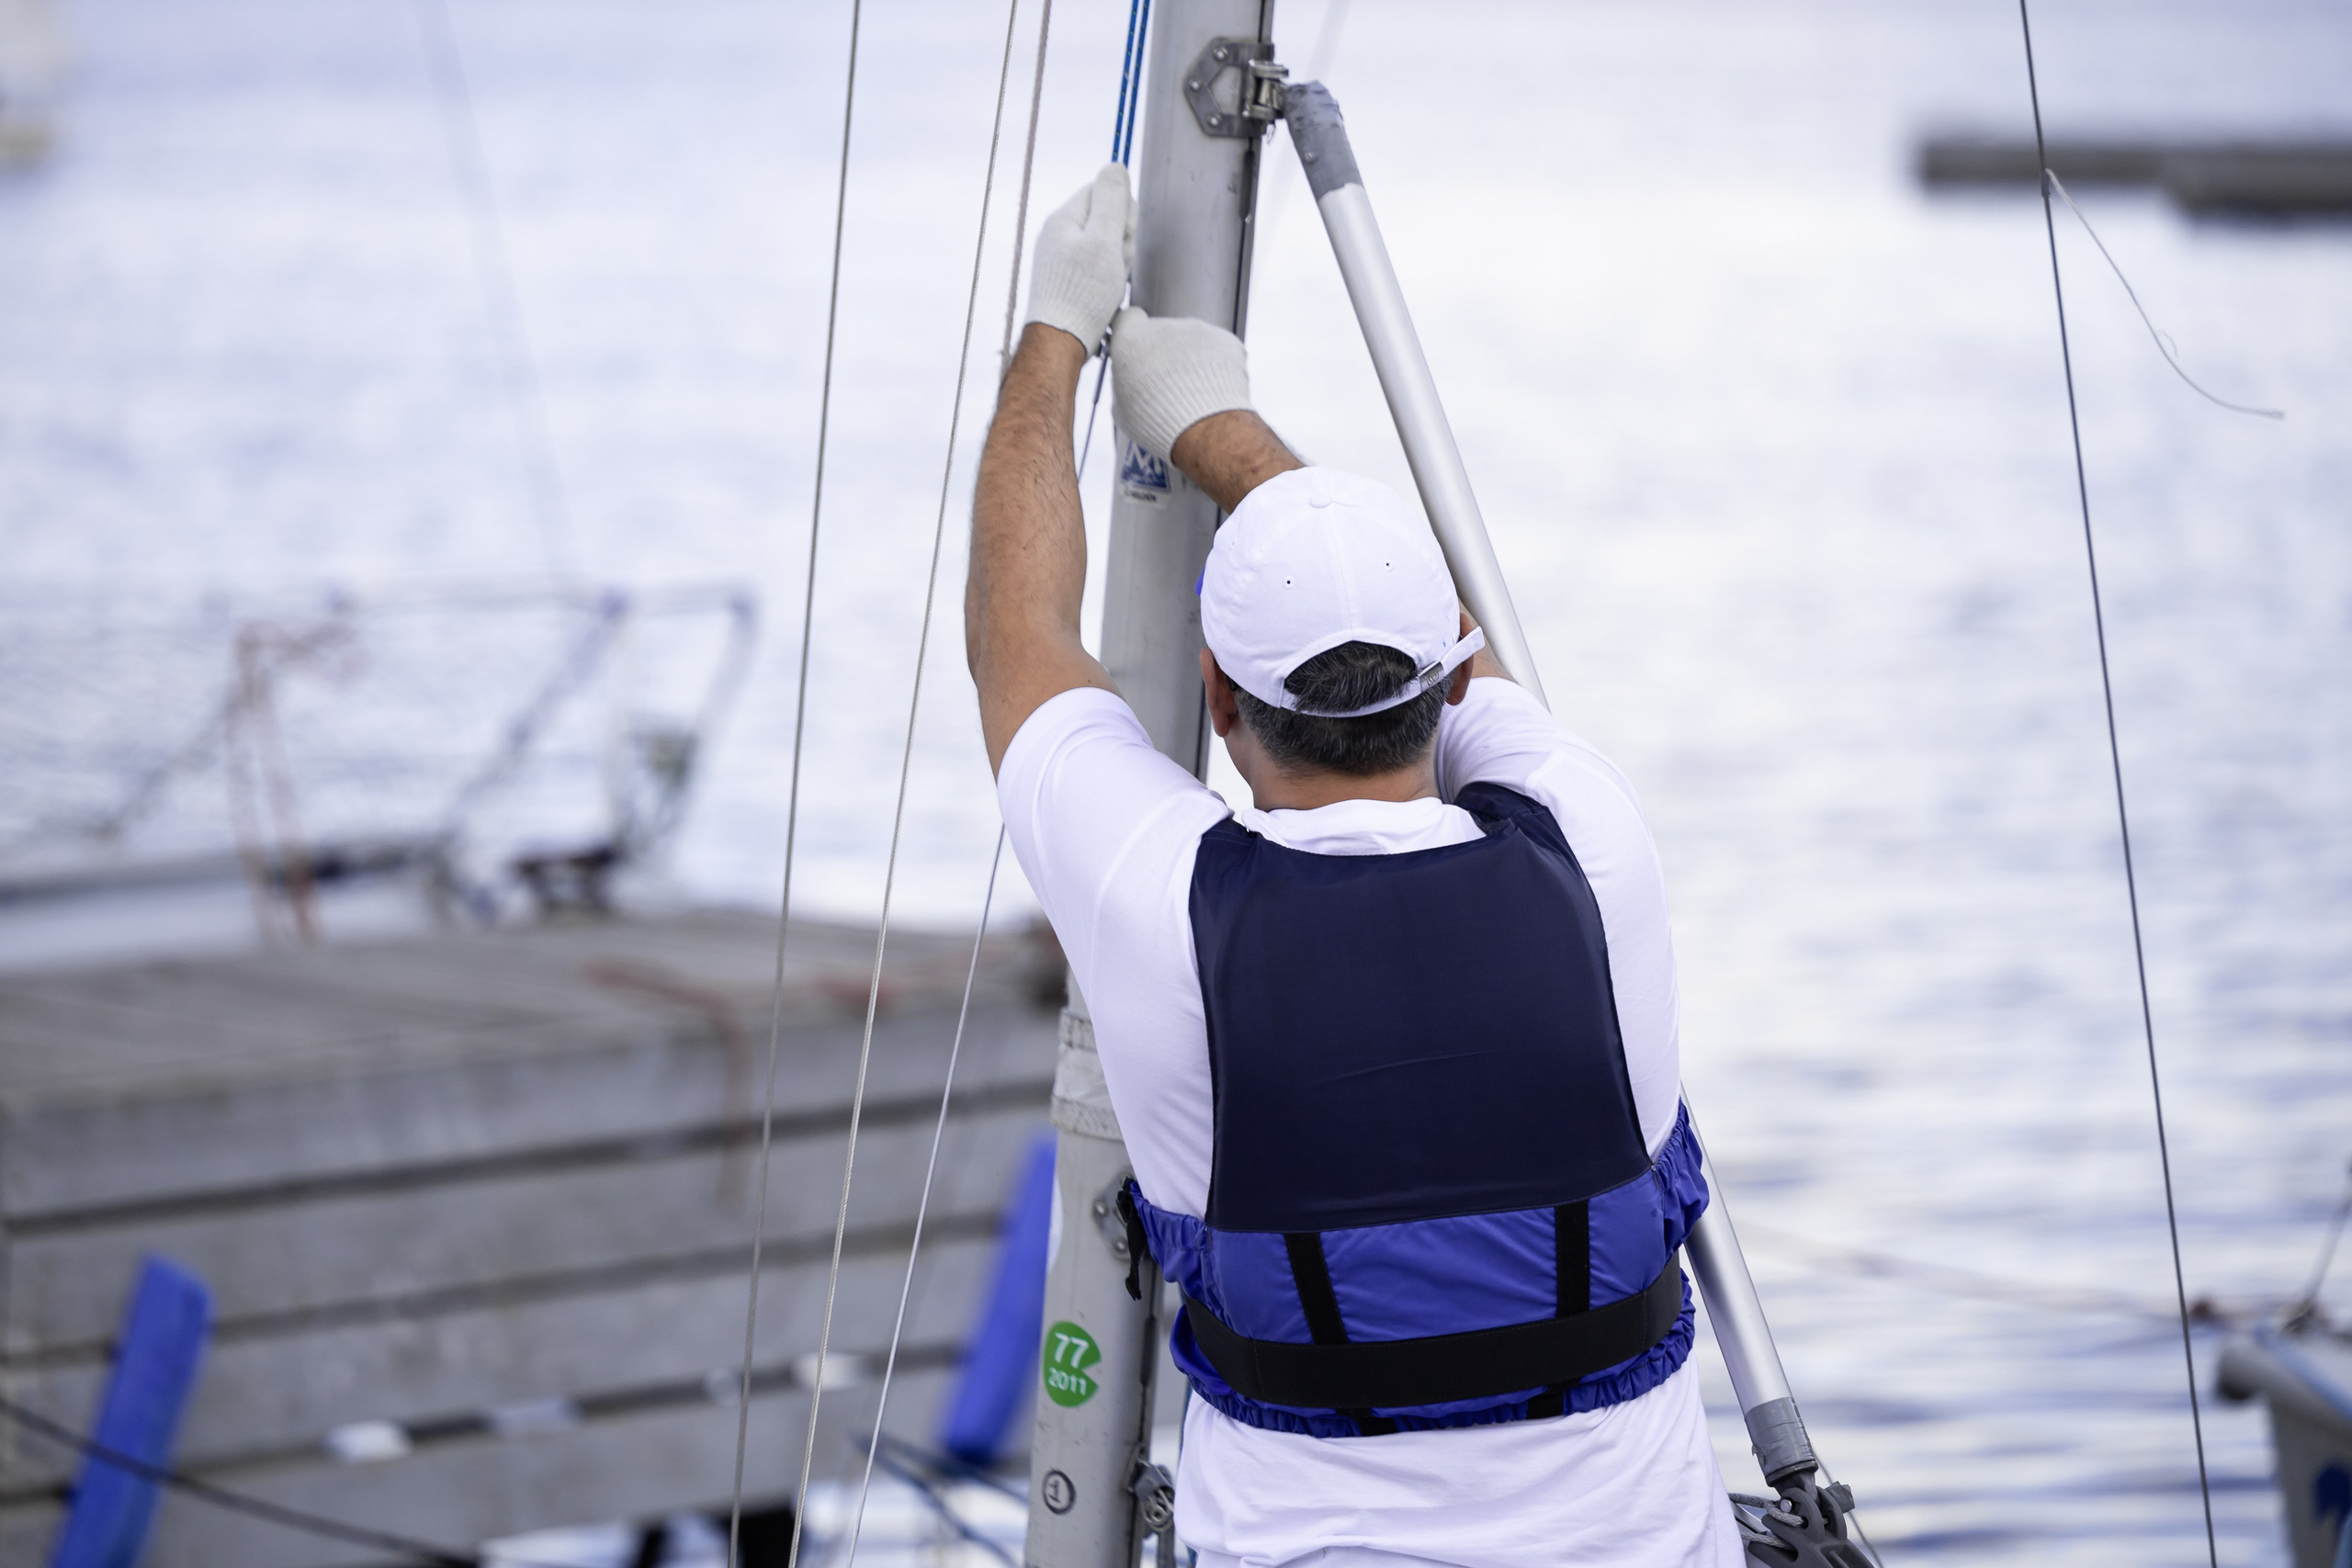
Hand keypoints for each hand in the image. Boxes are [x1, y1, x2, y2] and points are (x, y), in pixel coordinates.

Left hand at [1025, 164, 1135, 350]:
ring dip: (1116, 262)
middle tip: (1115, 265)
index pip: (1104, 190)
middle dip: (1121, 240)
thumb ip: (1112, 201)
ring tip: (1109, 285)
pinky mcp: (1066, 279)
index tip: (1122, 238)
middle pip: (1106, 218)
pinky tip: (1103, 296)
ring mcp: (1060, 257)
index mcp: (1064, 218)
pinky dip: (1106, 279)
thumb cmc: (1082, 294)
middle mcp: (1058, 234)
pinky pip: (1096, 268)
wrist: (1059, 341)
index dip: (1123, 211)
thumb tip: (1115, 166)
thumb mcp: (1104, 240)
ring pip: (1105, 246)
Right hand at [1109, 306, 1253, 463]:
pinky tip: (1213, 389)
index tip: (1138, 349)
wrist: (1204, 429)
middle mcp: (1164, 327)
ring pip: (1192, 341)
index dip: (1134, 335)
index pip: (1129, 318)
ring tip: (1194, 391)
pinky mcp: (1225, 340)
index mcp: (1132, 338)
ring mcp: (1198, 330)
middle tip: (1169, 384)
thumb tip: (1131, 381)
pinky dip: (1217, 365)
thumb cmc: (1159, 423)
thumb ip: (1124, 382)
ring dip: (1192, 359)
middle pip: (1163, 332)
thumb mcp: (1122, 409)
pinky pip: (1218, 349)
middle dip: (1165, 352)